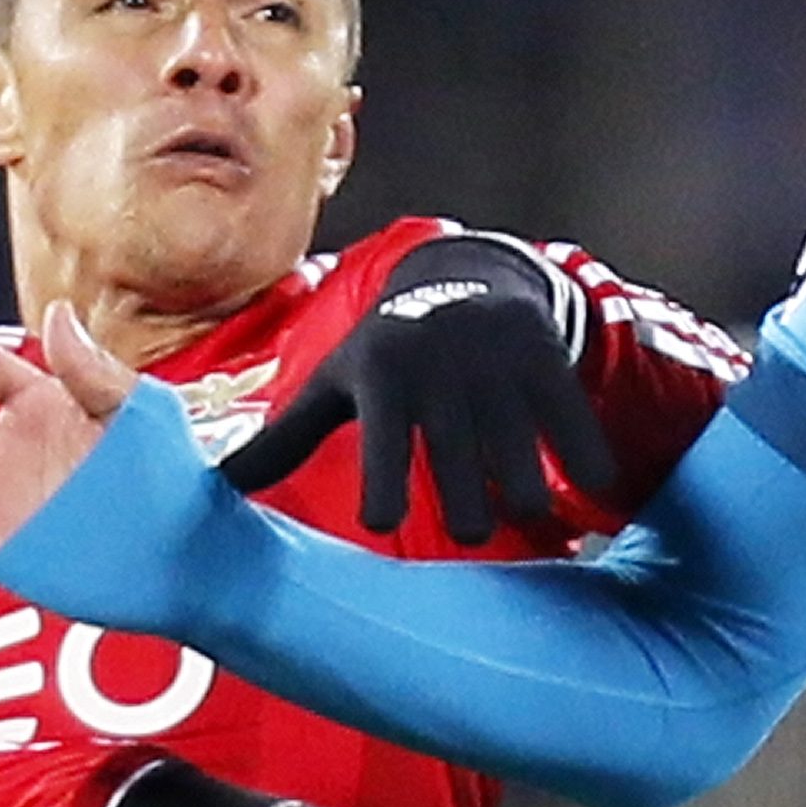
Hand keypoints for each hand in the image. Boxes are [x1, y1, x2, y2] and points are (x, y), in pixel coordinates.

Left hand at [217, 233, 617, 543]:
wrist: (465, 277)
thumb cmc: (388, 352)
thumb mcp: (335, 384)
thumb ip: (283, 440)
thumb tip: (214, 491)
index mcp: (383, 377)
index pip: (385, 444)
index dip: (384, 490)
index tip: (383, 525)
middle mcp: (442, 370)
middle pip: (459, 468)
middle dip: (467, 513)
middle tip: (467, 529)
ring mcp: (498, 367)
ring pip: (521, 461)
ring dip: (525, 502)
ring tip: (525, 519)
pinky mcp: (549, 362)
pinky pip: (575, 430)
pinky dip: (586, 467)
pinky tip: (591, 493)